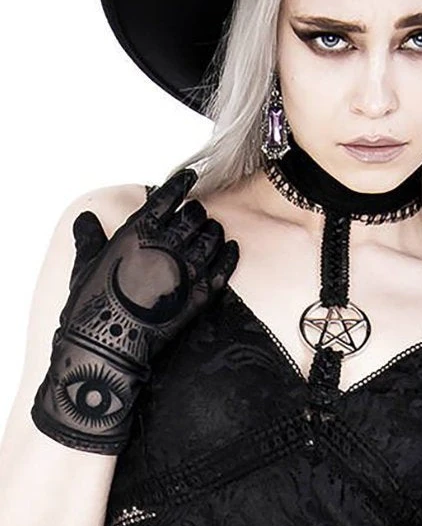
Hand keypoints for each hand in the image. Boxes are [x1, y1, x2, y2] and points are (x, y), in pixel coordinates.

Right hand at [31, 168, 238, 454]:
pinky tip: (231, 248)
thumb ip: (90, 239)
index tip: (187, 176)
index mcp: (137, 232)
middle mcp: (165, 245)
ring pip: (212, 238)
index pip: (166, 197)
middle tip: (195, 213)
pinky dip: (229, 255)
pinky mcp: (199, 296)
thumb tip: (86, 219)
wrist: (106, 349)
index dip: (180, 183)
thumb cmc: (90, 307)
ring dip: (213, 231)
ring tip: (211, 230)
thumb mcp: (85, 266)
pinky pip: (223, 268)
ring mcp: (185, 270)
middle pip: (194, 216)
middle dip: (195, 212)